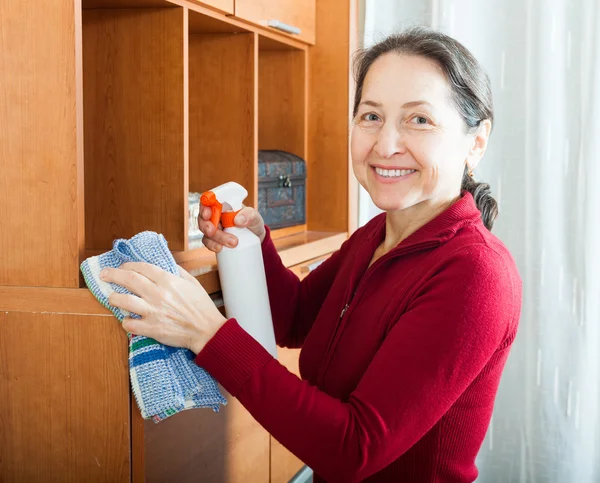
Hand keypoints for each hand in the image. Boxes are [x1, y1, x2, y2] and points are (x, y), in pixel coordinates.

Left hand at [100, 262, 226, 354]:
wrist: (206, 330)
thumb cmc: (202, 307)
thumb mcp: (192, 283)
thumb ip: (177, 272)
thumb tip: (165, 266)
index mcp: (168, 281)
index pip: (142, 267)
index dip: (129, 264)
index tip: (123, 266)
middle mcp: (158, 294)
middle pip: (128, 279)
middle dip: (112, 274)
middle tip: (104, 274)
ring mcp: (153, 311)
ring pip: (124, 301)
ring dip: (114, 297)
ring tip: (111, 297)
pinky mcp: (151, 328)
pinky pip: (129, 324)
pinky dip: (125, 321)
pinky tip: (126, 319)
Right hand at [199, 205, 265, 252]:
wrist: (256, 238)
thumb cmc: (253, 223)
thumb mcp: (255, 217)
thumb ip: (250, 215)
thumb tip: (237, 220)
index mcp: (223, 205)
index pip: (209, 200)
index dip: (204, 206)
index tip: (207, 214)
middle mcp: (216, 215)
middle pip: (203, 217)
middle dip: (206, 225)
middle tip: (212, 231)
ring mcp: (214, 228)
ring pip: (205, 231)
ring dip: (214, 238)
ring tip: (231, 243)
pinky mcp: (215, 239)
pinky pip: (208, 242)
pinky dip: (212, 245)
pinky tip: (220, 248)